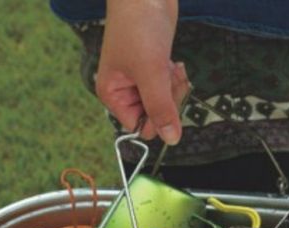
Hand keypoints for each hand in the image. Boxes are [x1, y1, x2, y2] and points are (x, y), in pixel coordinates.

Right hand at [96, 0, 189, 144]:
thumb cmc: (139, 27)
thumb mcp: (150, 72)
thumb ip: (160, 108)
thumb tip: (171, 140)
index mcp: (112, 96)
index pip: (138, 127)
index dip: (155, 118)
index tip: (164, 98)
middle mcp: (124, 92)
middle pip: (154, 116)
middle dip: (167, 100)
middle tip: (169, 78)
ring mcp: (140, 81)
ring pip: (165, 103)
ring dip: (174, 88)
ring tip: (170, 67)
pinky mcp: (155, 71)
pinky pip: (169, 88)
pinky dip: (175, 78)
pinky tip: (173, 63)